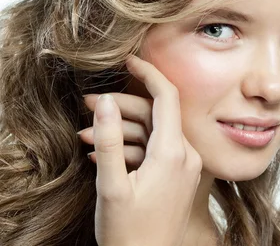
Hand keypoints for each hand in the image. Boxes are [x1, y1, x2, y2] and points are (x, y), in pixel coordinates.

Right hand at [84, 55, 201, 245]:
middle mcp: (185, 156)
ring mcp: (184, 167)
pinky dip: (133, 148)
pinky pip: (157, 151)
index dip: (149, 73)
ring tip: (85, 135)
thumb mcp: (111, 186)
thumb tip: (105, 102)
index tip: (130, 59)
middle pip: (155, 116)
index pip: (167, 97)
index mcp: (173, 153)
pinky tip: (103, 153)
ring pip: (154, 133)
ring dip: (122, 130)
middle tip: (86, 106)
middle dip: (121, 107)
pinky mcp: (179, 176)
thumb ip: (108, 140)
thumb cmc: (130, 233)